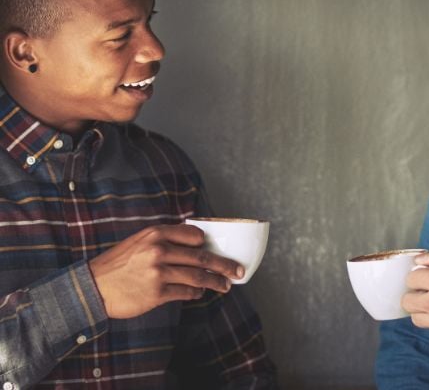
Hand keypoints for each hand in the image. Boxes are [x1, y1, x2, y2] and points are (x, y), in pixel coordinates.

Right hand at [88, 224, 243, 318]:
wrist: (92, 288)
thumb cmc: (117, 264)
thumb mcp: (138, 242)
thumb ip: (164, 240)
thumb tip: (195, 243)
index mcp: (155, 233)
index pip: (194, 235)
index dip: (207, 243)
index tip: (217, 249)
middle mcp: (158, 250)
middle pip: (202, 257)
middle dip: (224, 265)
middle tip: (238, 270)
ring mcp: (158, 273)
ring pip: (198, 277)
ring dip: (216, 282)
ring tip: (226, 285)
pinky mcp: (156, 293)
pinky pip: (186, 293)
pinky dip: (196, 294)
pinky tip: (200, 293)